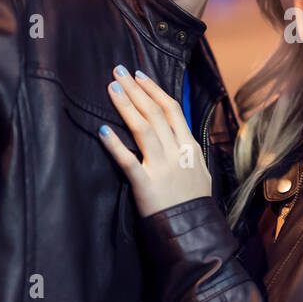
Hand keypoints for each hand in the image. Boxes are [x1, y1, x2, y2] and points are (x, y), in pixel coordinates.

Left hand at [98, 66, 211, 216]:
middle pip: (154, 112)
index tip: (139, 75)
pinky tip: (103, 130)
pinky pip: (127, 161)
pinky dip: (115, 145)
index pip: (172, 109)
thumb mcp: (200, 170)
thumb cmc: (195, 202)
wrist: (194, 229)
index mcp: (189, 146)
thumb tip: (177, 132)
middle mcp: (176, 152)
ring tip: (111, 89)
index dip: (154, 89)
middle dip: (135, 89)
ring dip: (126, 106)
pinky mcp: (146, 184)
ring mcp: (161, 167)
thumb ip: (188, 150)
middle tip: (118, 72)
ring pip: (142, 129)